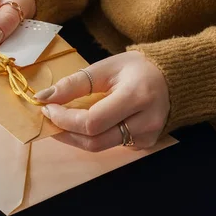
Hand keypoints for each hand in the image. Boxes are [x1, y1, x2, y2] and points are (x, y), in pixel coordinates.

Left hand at [35, 51, 169, 151]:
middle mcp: (146, 121)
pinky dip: (93, 137)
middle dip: (66, 131)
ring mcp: (148, 136)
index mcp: (136, 96)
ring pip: (100, 147)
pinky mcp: (145, 144)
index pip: (92, 122)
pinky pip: (111, 146)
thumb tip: (44, 97)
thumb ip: (74, 84)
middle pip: (94, 141)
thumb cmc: (137, 69)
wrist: (171, 78)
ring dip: (75, 136)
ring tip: (64, 120)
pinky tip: (87, 124)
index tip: (47, 107)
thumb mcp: (105, 68)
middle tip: (50, 117)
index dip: (65, 119)